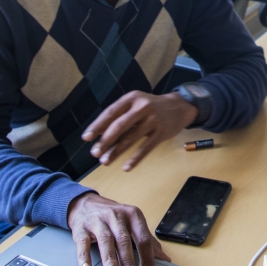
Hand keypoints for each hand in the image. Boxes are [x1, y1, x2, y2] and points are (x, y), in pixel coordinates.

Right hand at [67, 192, 169, 265]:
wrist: (87, 204)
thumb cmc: (114, 217)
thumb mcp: (132, 224)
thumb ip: (147, 241)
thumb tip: (164, 259)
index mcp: (133, 216)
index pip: (143, 239)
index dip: (147, 259)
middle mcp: (117, 217)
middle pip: (125, 241)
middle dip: (128, 262)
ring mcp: (99, 221)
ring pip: (106, 241)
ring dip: (110, 260)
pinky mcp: (82, 228)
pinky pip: (83, 243)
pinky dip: (84, 257)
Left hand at [82, 91, 198, 170]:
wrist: (180, 106)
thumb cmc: (152, 107)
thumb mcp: (136, 103)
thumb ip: (120, 116)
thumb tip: (100, 134)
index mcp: (132, 98)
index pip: (111, 112)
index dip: (98, 126)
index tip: (86, 138)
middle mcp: (142, 107)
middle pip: (119, 126)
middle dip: (105, 141)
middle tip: (94, 153)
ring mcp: (153, 120)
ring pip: (131, 138)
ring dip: (117, 152)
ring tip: (105, 162)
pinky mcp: (162, 132)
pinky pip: (146, 148)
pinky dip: (135, 159)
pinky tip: (126, 167)